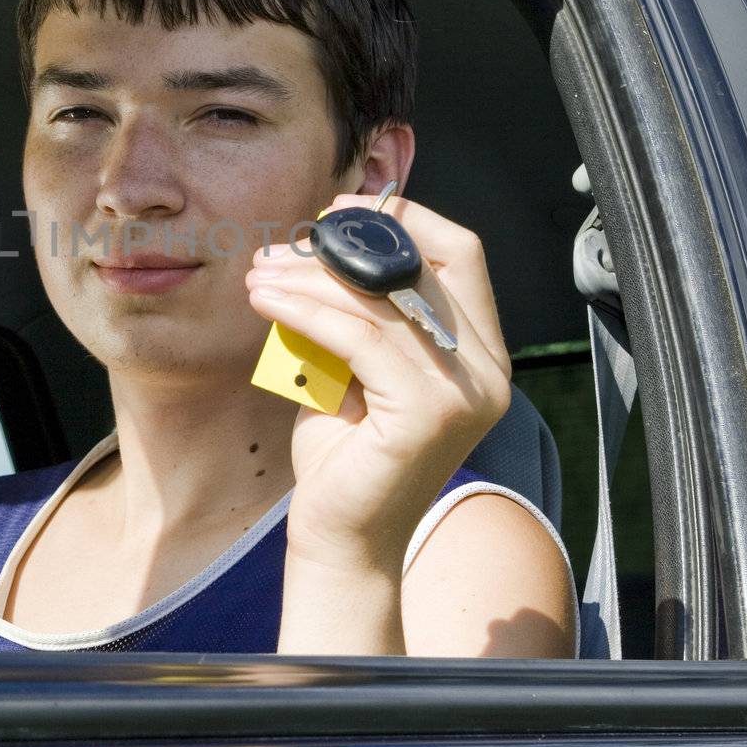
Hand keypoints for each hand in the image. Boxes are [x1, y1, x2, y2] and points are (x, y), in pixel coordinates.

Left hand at [245, 192, 512, 568]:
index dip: (405, 218)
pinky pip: (360, 338)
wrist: (342, 536)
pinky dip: (306, 312)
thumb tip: (318, 246)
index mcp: (481, 351)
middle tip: (279, 251)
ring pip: (381, 302)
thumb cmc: (344, 452)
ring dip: (309, 281)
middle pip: (419, 268)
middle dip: (341, 250)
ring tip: (259, 276)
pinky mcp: (430, 413)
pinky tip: (266, 303)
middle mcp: (488, 369)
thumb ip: (359, 311)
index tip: (340, 210)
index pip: (461, 253)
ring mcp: (465, 392)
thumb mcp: (354, 364)